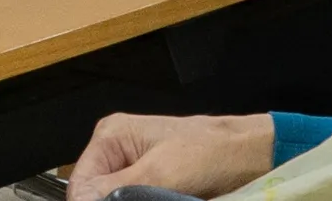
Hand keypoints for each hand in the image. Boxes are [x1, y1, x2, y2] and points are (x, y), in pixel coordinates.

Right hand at [67, 112, 276, 200]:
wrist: (251, 156)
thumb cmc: (211, 153)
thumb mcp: (161, 171)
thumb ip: (117, 188)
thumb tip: (80, 199)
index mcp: (112, 136)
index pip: (80, 181)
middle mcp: (118, 152)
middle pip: (96, 193)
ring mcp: (135, 171)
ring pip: (116, 200)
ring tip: (160, 199)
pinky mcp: (153, 187)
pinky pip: (135, 200)